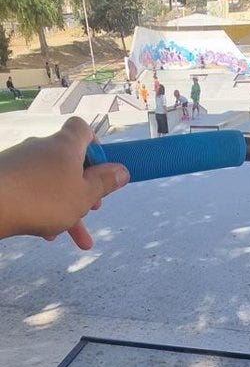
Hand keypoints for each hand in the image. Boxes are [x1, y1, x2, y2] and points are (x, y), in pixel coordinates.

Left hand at [0, 117, 129, 248]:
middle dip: (84, 190)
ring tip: (76, 237)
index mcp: (66, 145)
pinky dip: (43, 209)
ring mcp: (22, 160)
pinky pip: (32, 191)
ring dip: (66, 208)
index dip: (96, 146)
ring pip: (52, 183)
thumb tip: (122, 170)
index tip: (101, 169)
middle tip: (93, 210)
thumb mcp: (84, 196)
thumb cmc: (44, 199)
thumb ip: (104, 183)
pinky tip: (47, 233)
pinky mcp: (7, 176)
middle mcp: (43, 147)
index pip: (83, 129)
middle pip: (70, 163)